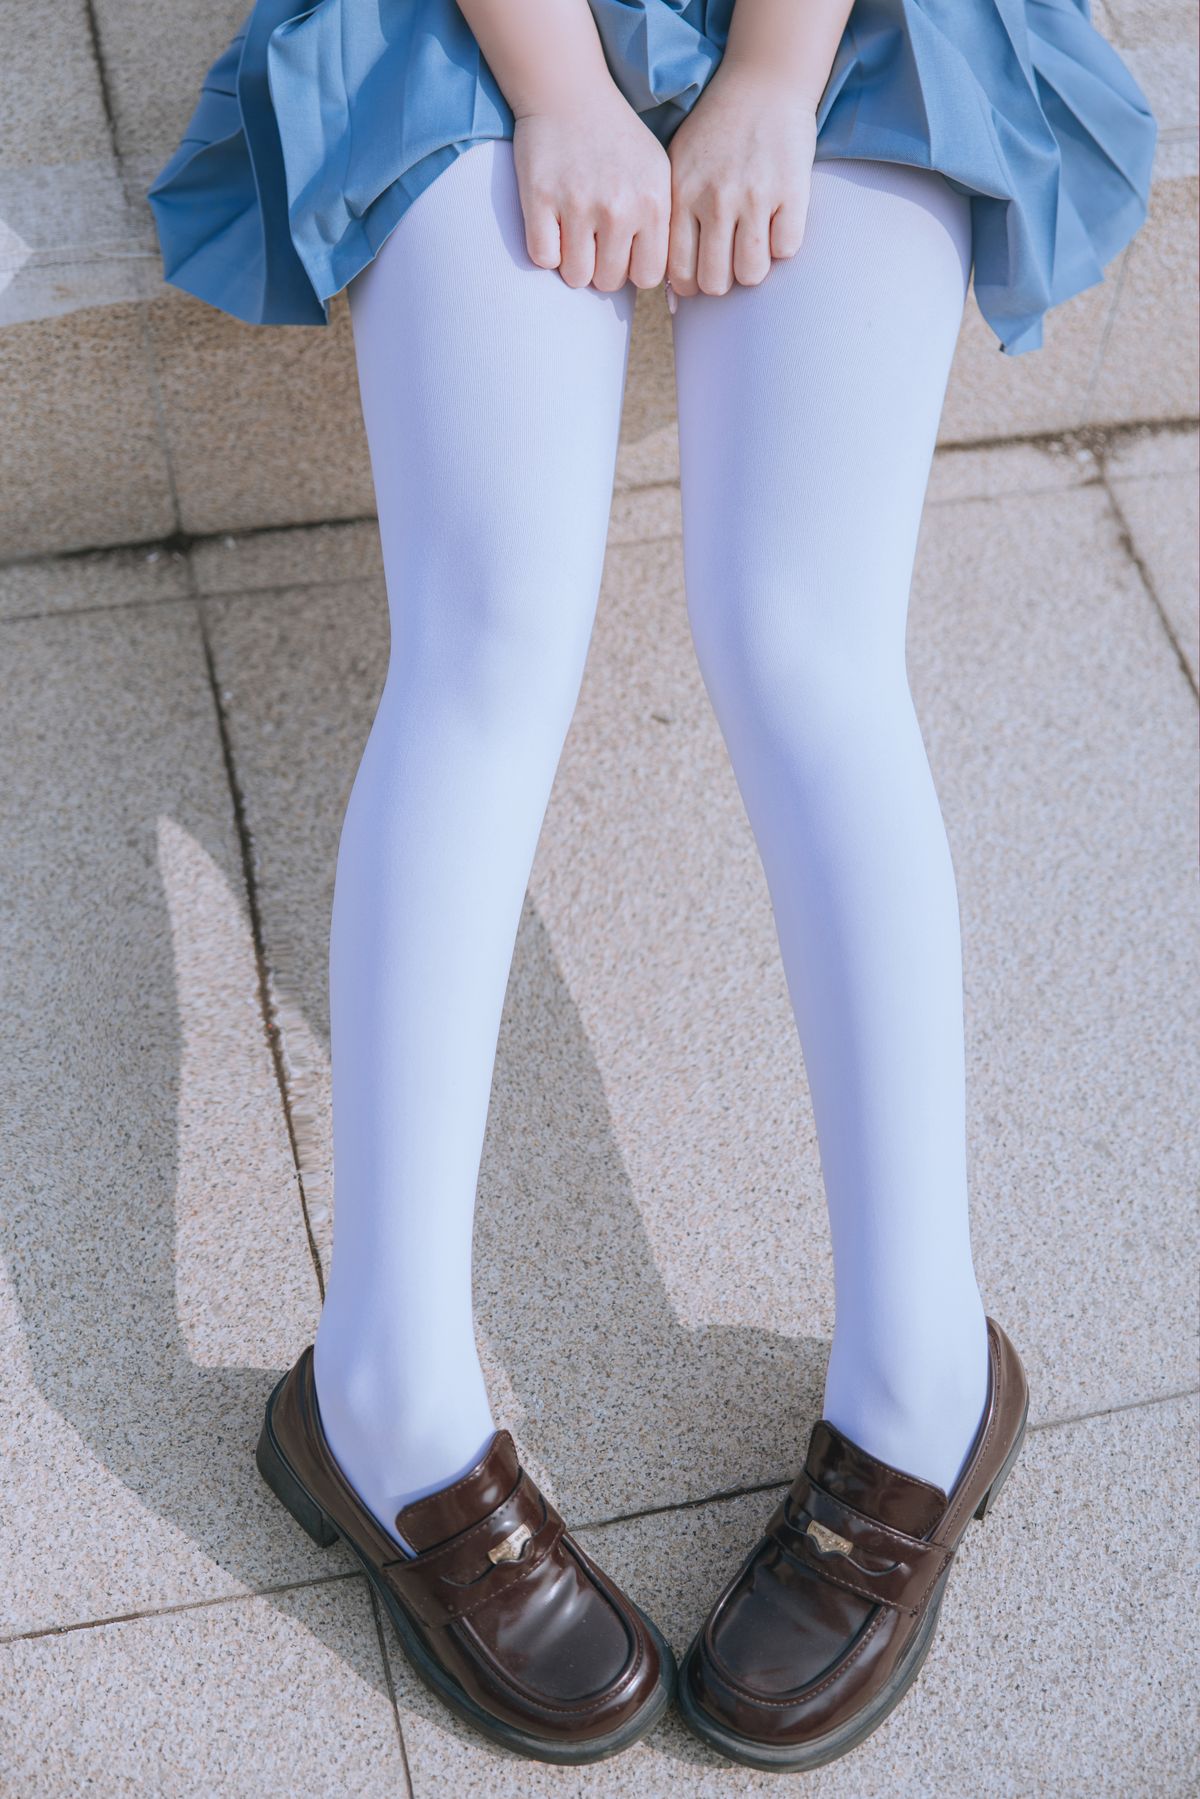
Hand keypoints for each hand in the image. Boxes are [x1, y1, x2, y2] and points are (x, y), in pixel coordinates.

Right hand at [513, 86, 671, 292]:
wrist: (569, 91)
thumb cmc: (615, 140)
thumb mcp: (655, 173)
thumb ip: (661, 224)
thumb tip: (665, 284)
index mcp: (653, 202)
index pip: (648, 276)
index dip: (632, 270)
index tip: (623, 251)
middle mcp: (620, 206)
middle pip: (610, 282)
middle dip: (600, 269)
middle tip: (593, 242)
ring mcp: (579, 202)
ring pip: (576, 276)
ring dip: (571, 264)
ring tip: (573, 235)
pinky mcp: (541, 197)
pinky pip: (543, 258)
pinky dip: (545, 249)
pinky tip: (551, 225)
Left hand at [666, 61, 815, 297]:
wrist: (763, 82)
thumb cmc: (716, 132)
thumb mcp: (678, 166)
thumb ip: (672, 217)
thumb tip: (672, 285)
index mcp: (682, 196)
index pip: (679, 273)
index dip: (691, 286)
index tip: (701, 273)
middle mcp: (715, 199)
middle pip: (716, 283)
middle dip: (723, 281)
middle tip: (729, 262)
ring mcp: (755, 195)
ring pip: (752, 273)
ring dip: (754, 267)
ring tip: (753, 245)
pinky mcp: (791, 190)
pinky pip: (786, 249)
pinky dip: (783, 245)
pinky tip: (777, 223)